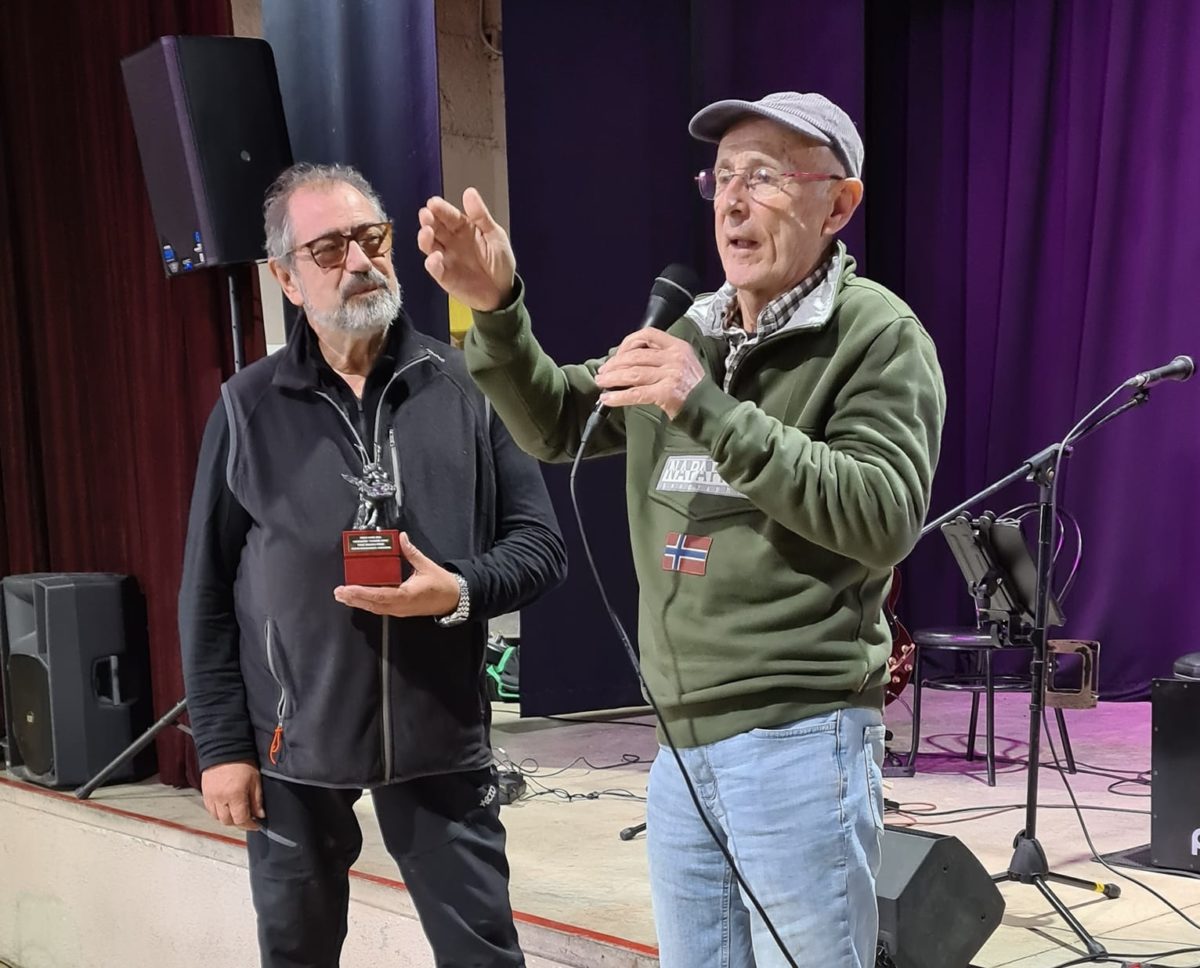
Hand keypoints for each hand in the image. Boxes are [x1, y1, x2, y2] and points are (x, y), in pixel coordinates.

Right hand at [201, 760, 263, 830]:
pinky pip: (210, 810)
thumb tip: (260, 815)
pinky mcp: (204, 794)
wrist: (224, 748)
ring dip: (228, 818)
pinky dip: (218, 812)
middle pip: (228, 822)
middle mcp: (220, 799)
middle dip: (239, 823)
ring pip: (218, 818)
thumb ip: (257, 800)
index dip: (250, 825)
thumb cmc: (242, 761)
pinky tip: (226, 807)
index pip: (241, 820)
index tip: (256, 825)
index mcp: (235, 795)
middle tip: (248, 819)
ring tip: (237, 812)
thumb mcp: (255, 780)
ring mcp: (210, 797)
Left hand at [334, 532, 461, 617]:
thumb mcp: (426, 565)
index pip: (380, 595)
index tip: (348, 588)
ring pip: (375, 608)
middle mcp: (401, 605)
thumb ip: (411, 552)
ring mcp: (400, 610)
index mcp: (407, 595)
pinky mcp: (400, 610)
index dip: (362, 592)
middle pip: (373, 604)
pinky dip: (368, 603)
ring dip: (358, 602)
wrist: (454, 599)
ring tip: (344, 595)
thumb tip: (401, 538)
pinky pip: (381, 608)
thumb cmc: (442, 585)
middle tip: (338, 592)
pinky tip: (359, 598)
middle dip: (354, 598)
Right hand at [417, 188, 515, 311]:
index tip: (433, 203)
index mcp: (463, 228)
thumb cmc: (499, 262)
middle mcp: (451, 241)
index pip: (449, 216)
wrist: (503, 292)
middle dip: (428, 220)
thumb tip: (469, 192)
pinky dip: (433, 263)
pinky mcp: (445, 277)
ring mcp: (446, 259)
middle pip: (435, 228)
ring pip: (430, 246)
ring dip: (425, 238)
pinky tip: (436, 257)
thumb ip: (481, 216)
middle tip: (426, 214)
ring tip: (427, 232)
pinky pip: (435, 269)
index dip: (440, 209)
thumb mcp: (495, 235)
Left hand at [594, 329, 705, 418]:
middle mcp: (675, 357)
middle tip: (603, 371)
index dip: (628, 342)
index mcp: (678, 347)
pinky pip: (636, 393)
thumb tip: (630, 361)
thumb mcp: (684, 363)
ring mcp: (671, 375)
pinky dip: (618, 397)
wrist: (711, 410)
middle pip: (636, 356)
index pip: (648, 335)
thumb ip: (662, 358)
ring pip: (633, 373)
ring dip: (612, 378)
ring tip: (601, 382)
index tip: (617, 354)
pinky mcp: (666, 393)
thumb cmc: (695, 390)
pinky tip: (607, 399)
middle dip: (615, 364)